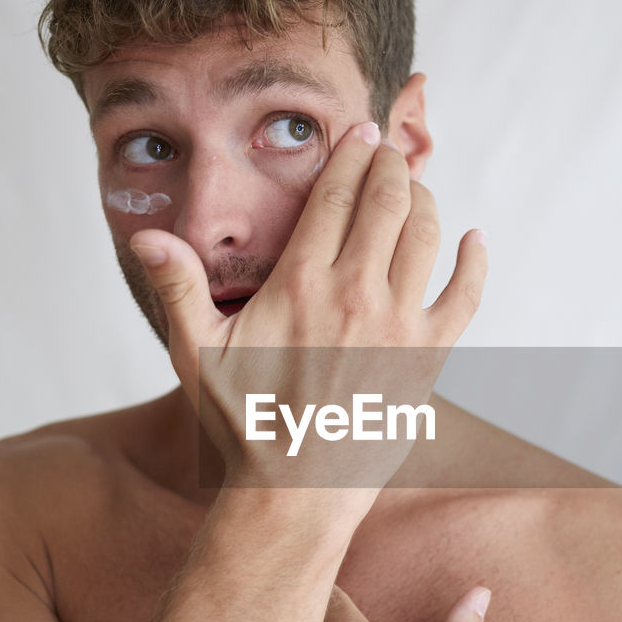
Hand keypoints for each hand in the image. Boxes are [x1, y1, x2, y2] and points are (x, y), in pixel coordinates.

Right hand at [129, 124, 486, 491]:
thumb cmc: (243, 423)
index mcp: (300, 283)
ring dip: (424, 199)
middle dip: (389, 164)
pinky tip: (475, 239)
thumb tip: (145, 235)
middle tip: (387, 149)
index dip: (351, 155)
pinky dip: (475, 261)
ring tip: (414, 187)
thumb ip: (178, 288)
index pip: (336, 195)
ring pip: (425, 235)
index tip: (359, 132)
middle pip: (386, 201)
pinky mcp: (428, 357)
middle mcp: (356, 294)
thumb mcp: (197, 354)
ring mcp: (399, 324)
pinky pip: (466, 296)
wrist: (295, 489)